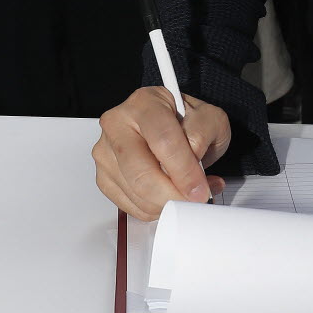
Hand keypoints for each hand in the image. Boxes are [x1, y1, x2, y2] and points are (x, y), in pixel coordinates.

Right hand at [93, 86, 231, 220]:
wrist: (170, 126)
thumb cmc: (187, 121)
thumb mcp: (209, 119)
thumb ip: (203, 136)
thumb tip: (192, 167)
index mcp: (144, 103)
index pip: (163, 141)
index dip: (184, 171)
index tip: (200, 190)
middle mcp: (117, 125)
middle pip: (141, 173)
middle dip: (172, 195)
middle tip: (194, 200)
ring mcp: (106, 152)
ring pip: (135, 193)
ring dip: (166, 203)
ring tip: (186, 194)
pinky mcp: (103, 177)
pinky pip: (130, 205)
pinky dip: (154, 209)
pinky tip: (168, 196)